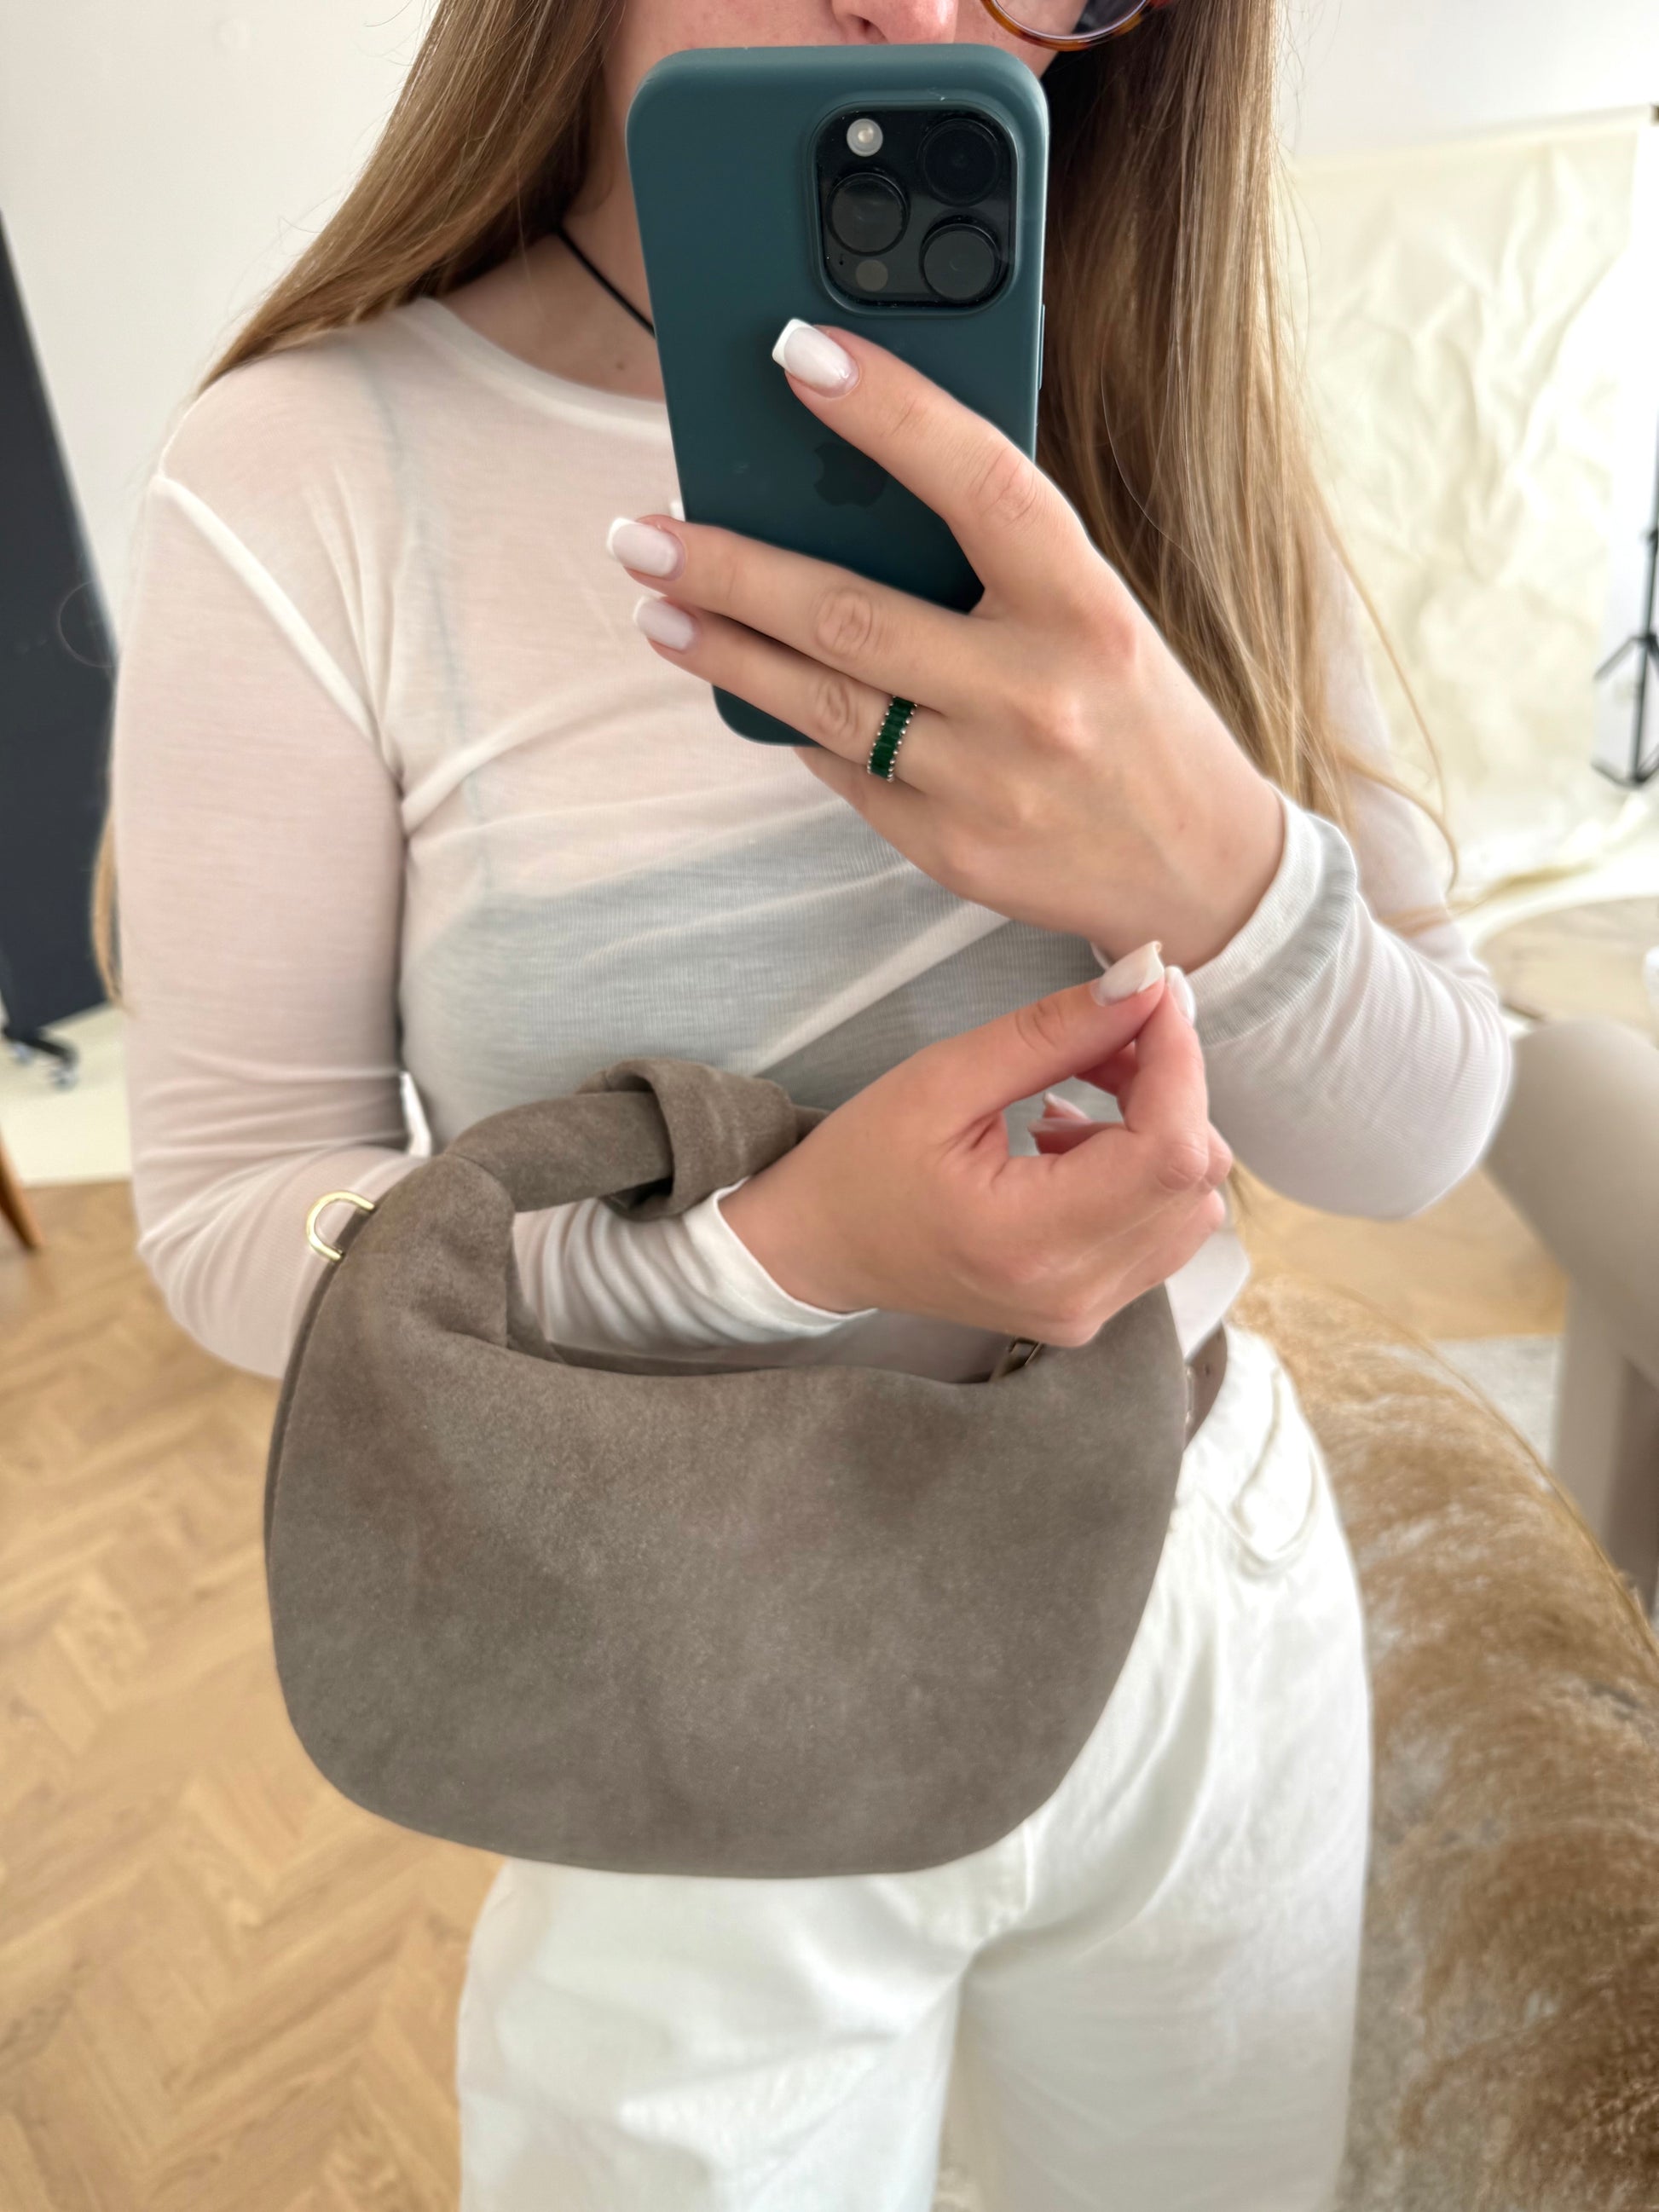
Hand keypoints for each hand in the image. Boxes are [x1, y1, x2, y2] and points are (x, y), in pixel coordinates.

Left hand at [607, 319, 1284, 973]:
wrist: (1202, 870)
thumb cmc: (1137, 715)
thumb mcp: (1096, 616)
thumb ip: (1000, 563)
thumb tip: (850, 495)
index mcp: (1086, 607)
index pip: (982, 485)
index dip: (891, 412)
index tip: (802, 351)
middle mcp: (1037, 694)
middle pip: (851, 615)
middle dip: (730, 569)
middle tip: (643, 533)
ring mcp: (988, 781)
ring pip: (823, 703)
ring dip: (724, 651)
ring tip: (658, 608)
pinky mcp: (951, 849)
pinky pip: (846, 772)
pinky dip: (796, 725)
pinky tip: (748, 688)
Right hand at [716, 947, 1232, 1347]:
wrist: (821, 1250)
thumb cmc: (864, 1162)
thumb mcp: (943, 1078)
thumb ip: (1053, 1031)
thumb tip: (1146, 977)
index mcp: (1027, 1240)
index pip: (1167, 1151)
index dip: (1179, 1061)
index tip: (1151, 997)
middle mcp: (1074, 1292)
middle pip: (1195, 1175)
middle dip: (1168, 1087)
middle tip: (1097, 1039)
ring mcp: (1088, 1311)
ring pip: (1194, 1202)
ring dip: (1158, 1127)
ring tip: (1073, 1095)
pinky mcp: (1093, 1309)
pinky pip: (1165, 1228)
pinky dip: (1143, 1170)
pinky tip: (1072, 1144)